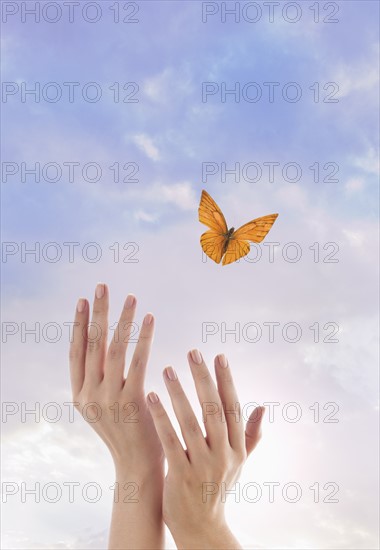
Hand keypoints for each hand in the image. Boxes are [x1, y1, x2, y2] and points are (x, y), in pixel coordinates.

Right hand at [69, 283, 163, 548]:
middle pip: (91, 345)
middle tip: (102, 286)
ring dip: (123, 321)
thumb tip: (107, 346)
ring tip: (130, 297)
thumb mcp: (105, 407)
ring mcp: (107, 399)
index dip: (79, 324)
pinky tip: (149, 319)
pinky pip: (136, 362)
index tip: (83, 300)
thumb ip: (102, 380)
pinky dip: (142, 338)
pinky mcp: (129, 402)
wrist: (138, 468)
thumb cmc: (127, 433)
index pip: (76, 352)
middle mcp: (88, 395)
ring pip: (113, 350)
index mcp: (79, 395)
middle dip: (97, 313)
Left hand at [147, 349, 263, 549]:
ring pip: (190, 423)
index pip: (233, 407)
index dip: (226, 381)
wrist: (201, 527)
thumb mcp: (238, 463)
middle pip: (213, 409)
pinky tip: (151, 397)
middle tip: (193, 352)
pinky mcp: (180, 475)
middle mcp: (223, 455)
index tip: (219, 356)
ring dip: (178, 394)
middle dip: (203, 378)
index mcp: (236, 448)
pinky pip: (170, 441)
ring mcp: (202, 466)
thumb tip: (264, 408)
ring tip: (167, 369)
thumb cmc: (217, 488)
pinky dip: (161, 418)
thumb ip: (250, 435)